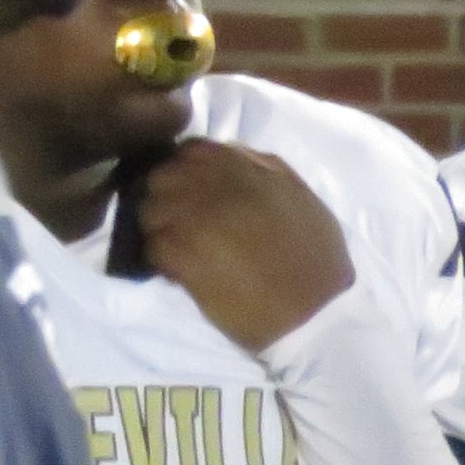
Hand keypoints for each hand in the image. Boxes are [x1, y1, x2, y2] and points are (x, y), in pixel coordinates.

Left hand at [135, 140, 354, 353]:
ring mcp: (191, 217)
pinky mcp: (180, 254)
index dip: (184, 171)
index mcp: (242, 166)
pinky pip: (152, 247)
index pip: (190, 152)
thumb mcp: (298, 195)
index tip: (188, 191)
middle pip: (162, 178)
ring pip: (149, 211)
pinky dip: (160, 259)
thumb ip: (262, 168)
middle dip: (165, 197)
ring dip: (158, 228)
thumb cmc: (316, 256)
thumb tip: (229, 154)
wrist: (314, 312)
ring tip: (176, 248)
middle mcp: (212, 184)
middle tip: (176, 222)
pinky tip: (178, 272)